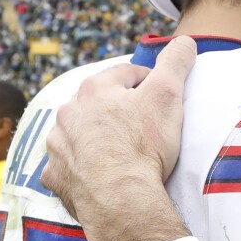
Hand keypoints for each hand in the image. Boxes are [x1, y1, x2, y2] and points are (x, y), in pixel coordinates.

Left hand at [43, 37, 195, 229]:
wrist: (121, 200)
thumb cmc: (144, 146)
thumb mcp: (167, 95)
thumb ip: (175, 63)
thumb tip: (185, 41)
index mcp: (94, 89)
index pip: (124, 74)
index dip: (146, 82)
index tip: (158, 96)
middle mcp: (68, 113)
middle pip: (96, 103)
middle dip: (115, 110)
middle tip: (139, 127)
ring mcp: (57, 145)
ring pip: (76, 134)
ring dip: (92, 138)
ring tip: (116, 153)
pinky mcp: (54, 176)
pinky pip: (65, 167)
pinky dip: (79, 169)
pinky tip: (95, 176)